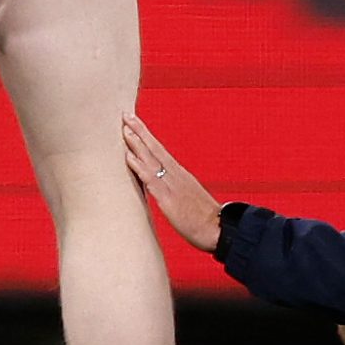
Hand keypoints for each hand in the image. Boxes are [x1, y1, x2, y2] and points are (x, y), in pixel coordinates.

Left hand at [121, 114, 222, 252]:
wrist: (219, 229)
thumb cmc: (205, 218)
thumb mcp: (189, 198)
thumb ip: (176, 189)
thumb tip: (163, 186)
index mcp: (181, 174)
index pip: (161, 151)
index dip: (148, 137)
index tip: (136, 123)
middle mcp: (177, 174)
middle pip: (155, 148)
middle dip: (141, 131)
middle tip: (127, 115)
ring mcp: (172, 185)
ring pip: (152, 159)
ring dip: (137, 144)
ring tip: (125, 129)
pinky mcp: (168, 199)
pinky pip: (150, 179)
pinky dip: (139, 166)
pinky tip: (129, 157)